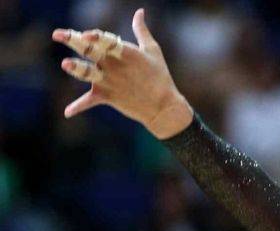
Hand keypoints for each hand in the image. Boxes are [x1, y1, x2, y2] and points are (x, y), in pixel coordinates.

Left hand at [52, 8, 192, 138]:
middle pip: (91, 51)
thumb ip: (141, 30)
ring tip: (65, 63)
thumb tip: (139, 11)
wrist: (164, 107)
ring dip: (76, 68)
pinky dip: (78, 107)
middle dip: (74, 41)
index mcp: (126, 54)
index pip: (108, 42)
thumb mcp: (153, 50)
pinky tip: (67, 113)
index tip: (86, 34)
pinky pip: (89, 101)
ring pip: (87, 73)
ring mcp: (109, 82)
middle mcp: (115, 67)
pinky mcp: (106, 97)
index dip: (97, 37)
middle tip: (57, 34)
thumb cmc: (160, 76)